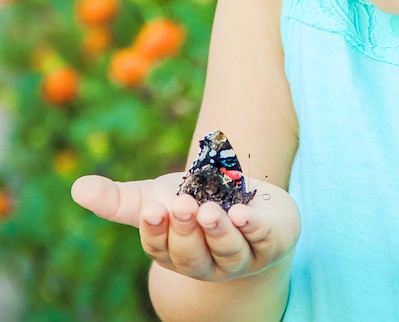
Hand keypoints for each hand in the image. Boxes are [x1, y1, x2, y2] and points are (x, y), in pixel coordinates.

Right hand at [71, 172, 299, 281]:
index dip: (157, 230)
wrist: (244, 201)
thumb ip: (119, 199)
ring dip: (218, 232)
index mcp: (175, 252)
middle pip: (192, 256)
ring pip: (228, 253)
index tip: (153, 209)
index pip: (161, 248)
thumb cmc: (193, 201)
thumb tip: (77, 188)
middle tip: (181, 205)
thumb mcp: (156, 197)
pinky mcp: (270, 241)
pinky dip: (253, 227)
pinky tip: (243, 213)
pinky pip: (263, 239)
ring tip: (210, 211)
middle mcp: (207, 261)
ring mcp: (240, 255)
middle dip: (186, 231)